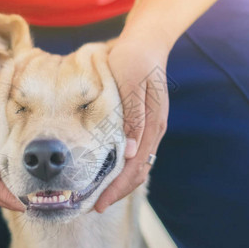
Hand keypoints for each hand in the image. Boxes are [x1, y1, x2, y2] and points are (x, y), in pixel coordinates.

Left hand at [94, 35, 169, 212]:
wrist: (146, 42)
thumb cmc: (134, 60)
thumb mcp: (131, 84)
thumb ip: (132, 118)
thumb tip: (130, 153)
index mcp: (152, 125)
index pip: (135, 168)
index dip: (117, 188)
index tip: (99, 204)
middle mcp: (153, 131)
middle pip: (138, 172)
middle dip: (117, 191)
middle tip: (95, 205)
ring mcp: (150, 127)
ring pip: (138, 165)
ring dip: (120, 182)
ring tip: (99, 193)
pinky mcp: (143, 122)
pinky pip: (135, 153)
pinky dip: (122, 167)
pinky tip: (108, 169)